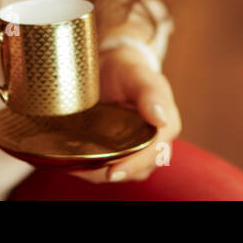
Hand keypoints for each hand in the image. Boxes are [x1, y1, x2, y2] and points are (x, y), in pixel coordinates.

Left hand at [69, 45, 180, 182]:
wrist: (113, 69)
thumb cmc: (127, 70)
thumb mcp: (137, 74)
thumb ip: (150, 93)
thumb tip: (161, 119)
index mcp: (167, 124)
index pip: (154, 152)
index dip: (134, 164)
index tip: (112, 172)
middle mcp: (157, 142)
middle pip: (138, 168)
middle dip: (113, 172)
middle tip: (86, 170)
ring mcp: (140, 151)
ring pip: (123, 172)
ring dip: (100, 173)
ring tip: (76, 166)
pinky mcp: (122, 153)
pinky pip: (110, 167)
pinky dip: (93, 168)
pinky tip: (75, 162)